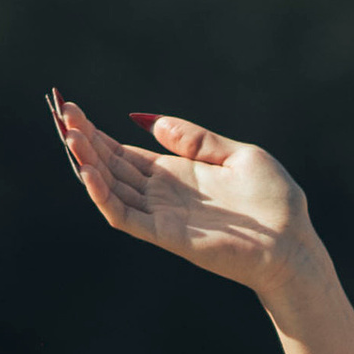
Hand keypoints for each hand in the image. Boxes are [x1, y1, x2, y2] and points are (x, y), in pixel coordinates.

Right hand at [50, 100, 329, 315]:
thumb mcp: (236, 154)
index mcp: (177, 174)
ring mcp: (162, 216)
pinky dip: (104, 197)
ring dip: (88, 164)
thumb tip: (147, 120)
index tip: (71, 108)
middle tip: (60, 112)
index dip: (97, 132)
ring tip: (68, 136)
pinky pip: (125, 217)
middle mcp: (163, 195)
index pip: (125, 153)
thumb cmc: (274, 203)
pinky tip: (89, 172)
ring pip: (111, 189)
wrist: (294, 245)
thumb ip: (194, 139)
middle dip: (84, 140)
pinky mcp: (166, 236)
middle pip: (111, 166)